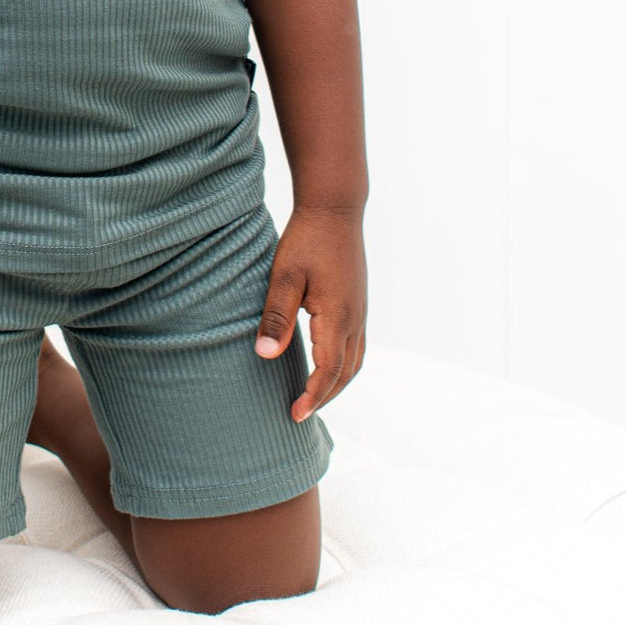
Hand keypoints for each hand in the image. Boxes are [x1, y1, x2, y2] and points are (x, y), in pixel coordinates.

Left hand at [253, 207, 366, 423]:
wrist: (334, 209)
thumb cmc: (306, 239)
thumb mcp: (284, 276)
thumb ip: (276, 316)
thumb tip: (265, 355)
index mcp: (337, 316)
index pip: (329, 371)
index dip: (313, 396)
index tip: (294, 415)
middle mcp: (355, 318)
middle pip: (346, 372)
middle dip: (325, 397)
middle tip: (301, 413)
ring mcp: (360, 310)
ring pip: (355, 361)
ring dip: (337, 383)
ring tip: (313, 397)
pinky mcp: (358, 302)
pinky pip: (356, 345)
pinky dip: (343, 365)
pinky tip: (326, 364)